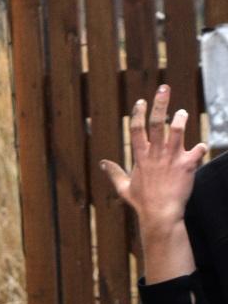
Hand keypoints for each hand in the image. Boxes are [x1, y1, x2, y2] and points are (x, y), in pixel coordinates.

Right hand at [100, 86, 205, 236]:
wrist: (160, 215)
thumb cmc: (142, 203)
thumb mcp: (124, 188)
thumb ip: (114, 173)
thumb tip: (102, 163)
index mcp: (141, 156)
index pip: (137, 128)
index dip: (138, 113)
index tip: (141, 101)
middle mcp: (156, 153)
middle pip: (158, 122)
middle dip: (160, 103)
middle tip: (164, 88)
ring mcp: (171, 158)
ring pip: (178, 130)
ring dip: (181, 119)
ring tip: (183, 112)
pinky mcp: (186, 165)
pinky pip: (197, 150)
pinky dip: (200, 148)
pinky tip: (201, 148)